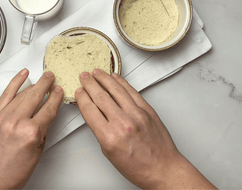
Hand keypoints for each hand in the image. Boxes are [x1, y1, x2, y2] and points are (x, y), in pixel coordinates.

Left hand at [0, 69, 63, 188]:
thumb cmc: (11, 174)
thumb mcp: (36, 154)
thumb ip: (42, 132)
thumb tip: (46, 117)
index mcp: (31, 133)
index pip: (48, 109)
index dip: (56, 97)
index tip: (59, 91)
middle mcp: (16, 122)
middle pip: (36, 96)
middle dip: (46, 84)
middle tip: (52, 77)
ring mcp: (2, 118)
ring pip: (22, 94)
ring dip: (34, 83)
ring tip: (42, 77)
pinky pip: (5, 95)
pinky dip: (14, 83)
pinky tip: (21, 75)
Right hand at [75, 69, 215, 188]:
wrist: (162, 168)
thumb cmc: (137, 166)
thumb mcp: (109, 152)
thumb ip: (101, 131)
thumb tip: (95, 113)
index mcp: (109, 136)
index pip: (90, 110)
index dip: (82, 97)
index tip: (79, 91)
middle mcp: (123, 123)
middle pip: (101, 97)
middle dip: (90, 84)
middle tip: (84, 76)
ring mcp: (137, 115)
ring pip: (116, 90)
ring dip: (104, 78)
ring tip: (97, 72)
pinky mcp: (147, 110)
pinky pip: (132, 91)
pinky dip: (122, 82)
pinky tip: (115, 77)